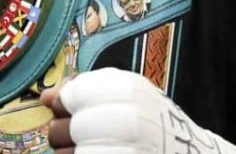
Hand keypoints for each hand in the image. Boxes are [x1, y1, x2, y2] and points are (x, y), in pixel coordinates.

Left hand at [41, 68, 235, 153]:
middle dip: (61, 133)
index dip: (63, 103)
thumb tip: (47, 98)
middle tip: (73, 135)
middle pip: (66, 129)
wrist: (188, 152)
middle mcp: (130, 120)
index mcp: (129, 90)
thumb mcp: (126, 92)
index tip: (64, 108)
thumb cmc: (150, 120)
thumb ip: (85, 88)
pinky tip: (93, 152)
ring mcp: (129, 151)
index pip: (75, 94)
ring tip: (85, 149)